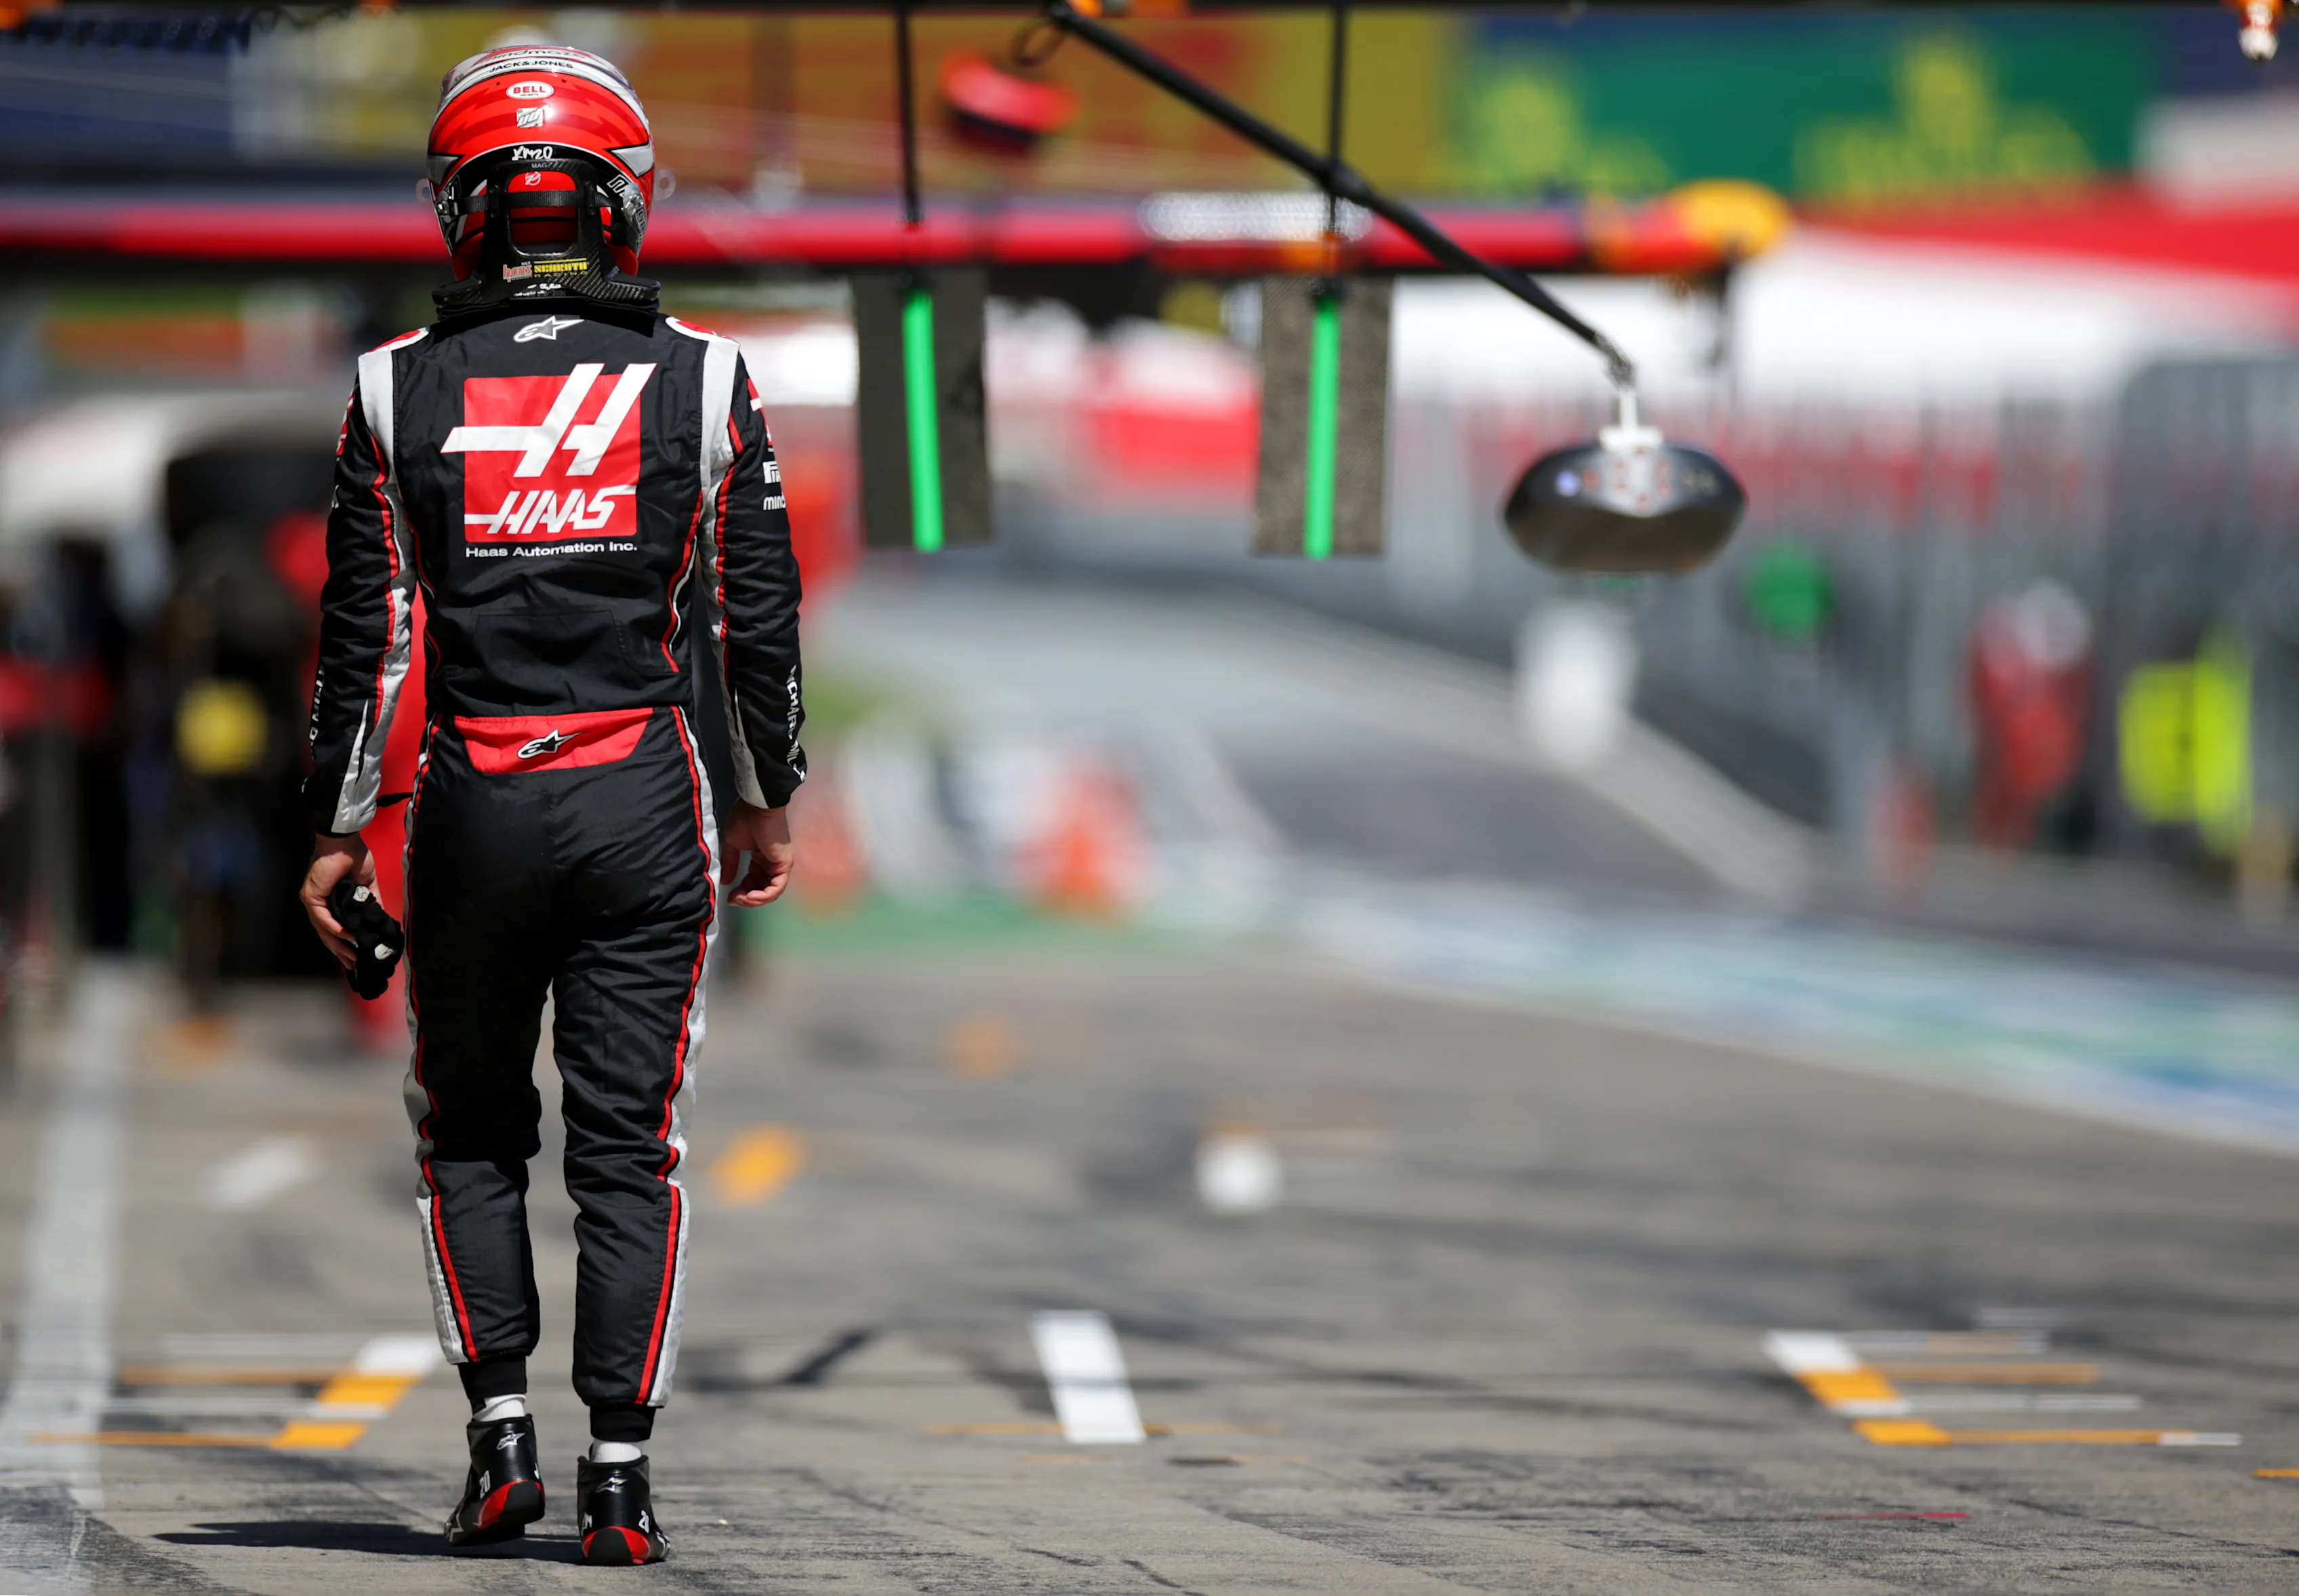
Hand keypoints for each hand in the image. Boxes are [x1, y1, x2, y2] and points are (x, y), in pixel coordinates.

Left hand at [300, 833, 375, 969]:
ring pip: (322, 930)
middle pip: (326, 935)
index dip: (343, 945)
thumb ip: (372, 903)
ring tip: (353, 956)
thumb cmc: (354, 858)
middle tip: (354, 965)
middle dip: (340, 951)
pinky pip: (322, 918)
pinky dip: (334, 929)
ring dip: (338, 945)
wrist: (345, 841)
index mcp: (328, 902)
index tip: (355, 957)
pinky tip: (347, 936)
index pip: (332, 929)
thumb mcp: (367, 886)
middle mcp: (316, 904)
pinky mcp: (311, 896)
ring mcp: (312, 901)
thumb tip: (382, 920)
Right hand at [721, 801, 793, 907]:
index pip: (753, 882)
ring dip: (754, 900)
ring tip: (741, 898)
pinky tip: (750, 896)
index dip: (741, 892)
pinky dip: (764, 896)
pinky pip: (777, 888)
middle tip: (734, 899)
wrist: (757, 807)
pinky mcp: (784, 865)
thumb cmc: (745, 819)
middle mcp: (771, 864)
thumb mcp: (733, 845)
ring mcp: (779, 865)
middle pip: (762, 890)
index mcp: (760, 858)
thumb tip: (725, 881)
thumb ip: (731, 864)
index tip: (729, 896)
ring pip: (770, 893)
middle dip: (746, 899)